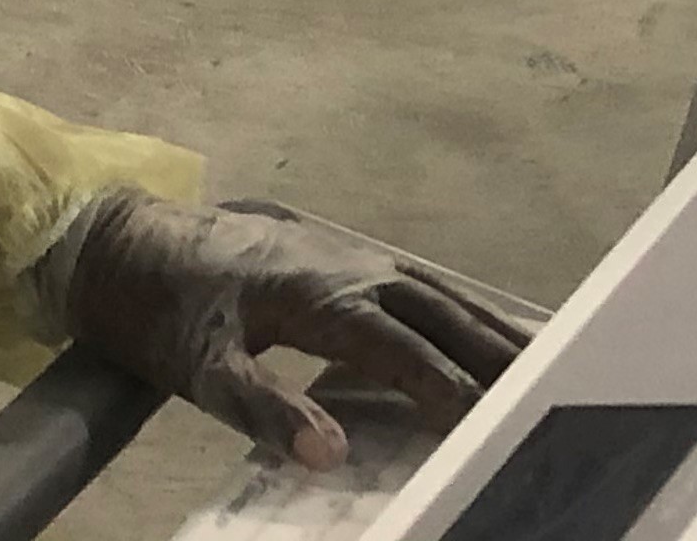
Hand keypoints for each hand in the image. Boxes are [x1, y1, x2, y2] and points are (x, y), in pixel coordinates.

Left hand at [31, 191, 530, 469]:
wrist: (137, 244)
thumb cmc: (169, 313)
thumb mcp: (203, 371)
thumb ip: (266, 410)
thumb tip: (330, 452)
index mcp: (324, 298)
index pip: (406, 353)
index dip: (452, 390)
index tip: (495, 423)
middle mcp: (354, 270)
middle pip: (443, 317)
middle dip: (500, 356)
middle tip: (558, 391)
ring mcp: (357, 258)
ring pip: (444, 296)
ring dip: (496, 330)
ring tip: (552, 360)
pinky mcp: (352, 258)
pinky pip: (426, 286)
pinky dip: (468, 310)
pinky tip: (491, 331)